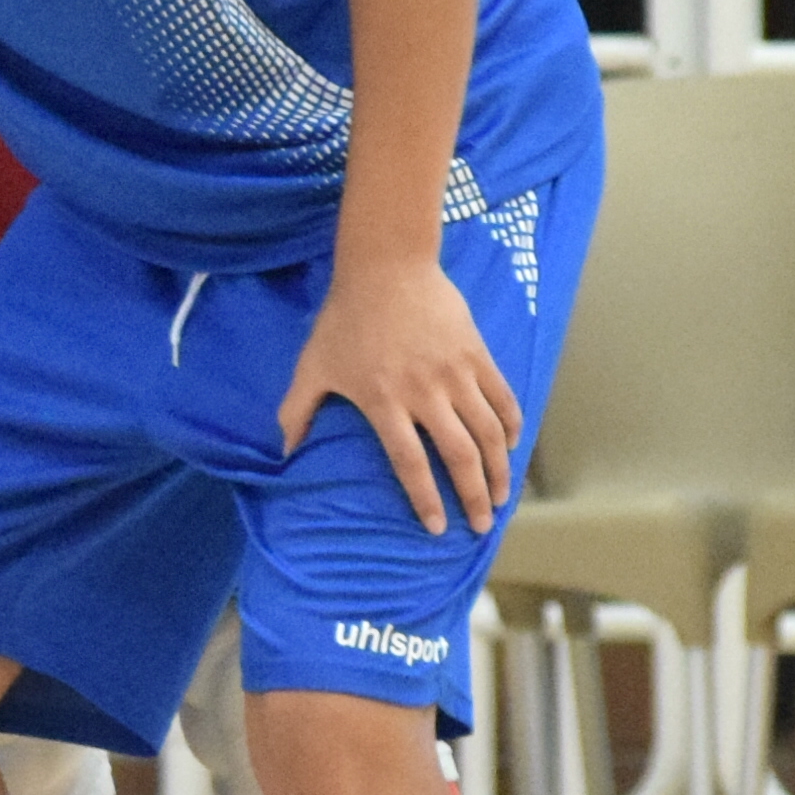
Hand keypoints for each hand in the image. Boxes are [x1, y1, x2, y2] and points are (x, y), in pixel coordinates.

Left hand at [280, 251, 520, 537]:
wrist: (386, 266)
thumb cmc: (344, 318)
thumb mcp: (313, 365)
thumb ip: (297, 410)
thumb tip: (283, 450)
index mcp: (384, 401)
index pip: (410, 463)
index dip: (426, 499)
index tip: (435, 528)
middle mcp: (425, 393)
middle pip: (459, 456)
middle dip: (473, 496)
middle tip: (481, 525)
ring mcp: (455, 373)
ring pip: (487, 432)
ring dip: (498, 469)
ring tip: (499, 497)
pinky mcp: (476, 355)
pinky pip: (502, 398)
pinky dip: (511, 425)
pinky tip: (510, 447)